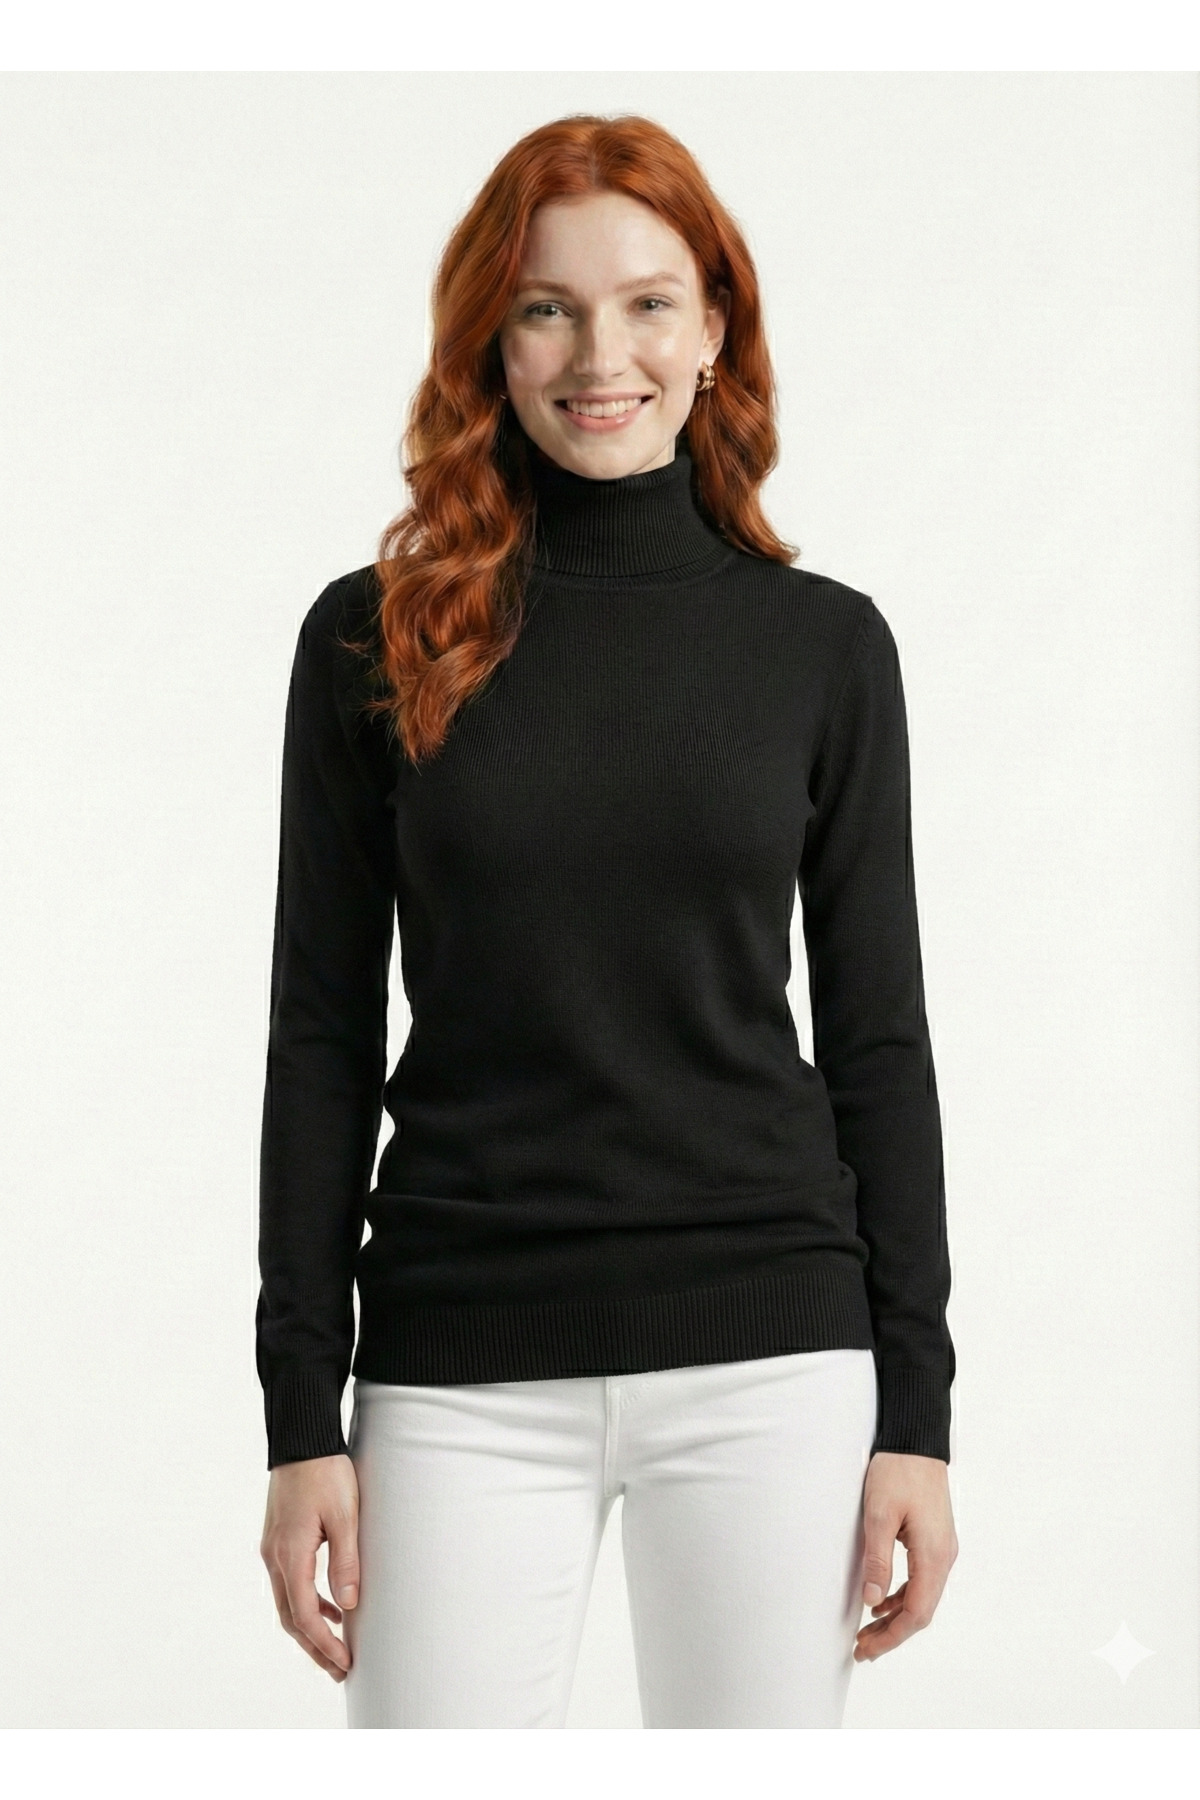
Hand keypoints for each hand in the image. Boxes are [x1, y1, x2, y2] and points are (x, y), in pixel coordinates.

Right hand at [260, 1452, 360, 1681]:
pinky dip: (308, 1602)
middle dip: (314, 1647)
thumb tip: (348, 1605)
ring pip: (288, 1602)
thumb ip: (345, 1561)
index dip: (324, 1643)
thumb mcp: (345, 1515)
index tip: (344, 1662)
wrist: (301, 1439)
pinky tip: (331, 1606)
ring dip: (309, 1628)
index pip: (304, 1615)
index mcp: (290, 1554)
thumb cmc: (326, 1472)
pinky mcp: (278, 1539)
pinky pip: (290, 1583)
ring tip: (335, 1648)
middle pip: (291, 1617)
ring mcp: (273, 1548)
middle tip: (338, 1670)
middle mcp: (275, 1556)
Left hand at [854, 1450, 957, 1661]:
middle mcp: (943, 1556)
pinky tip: (881, 1599)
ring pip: (922, 1596)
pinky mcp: (934, 1539)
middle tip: (863, 1648)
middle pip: (921, 1611)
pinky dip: (902, 1595)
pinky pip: (921, 1579)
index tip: (867, 1649)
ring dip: (896, 1616)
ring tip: (868, 1630)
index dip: (891, 1636)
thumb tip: (872, 1601)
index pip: (916, 1613)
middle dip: (892, 1633)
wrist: (916, 1440)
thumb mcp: (879, 1515)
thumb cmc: (899, 1471)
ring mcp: (941, 1548)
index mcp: (933, 1555)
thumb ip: (878, 1559)